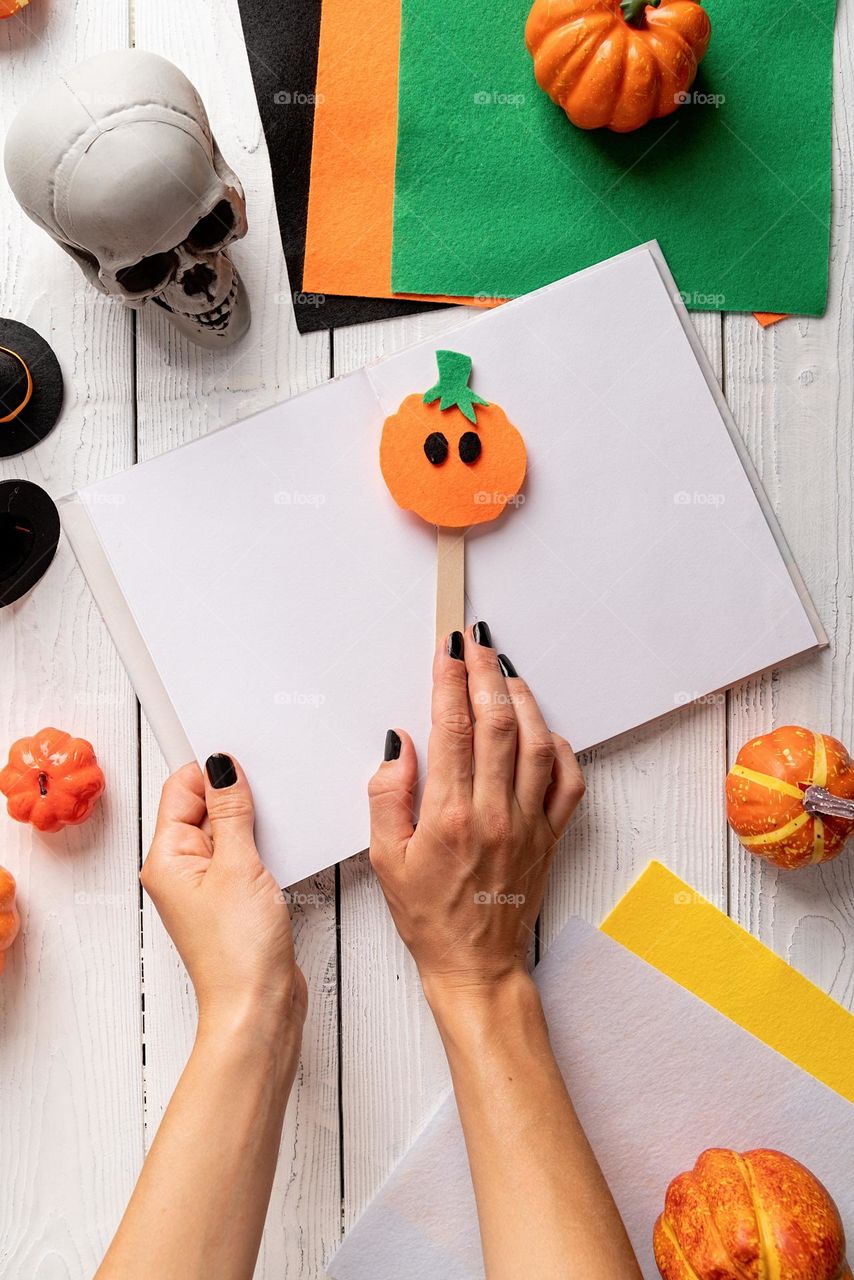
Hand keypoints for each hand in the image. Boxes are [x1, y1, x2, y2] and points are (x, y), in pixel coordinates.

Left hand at [141, 756, 306, 1041]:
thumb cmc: (238, 953)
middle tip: (266, 795)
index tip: (243, 758)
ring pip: (230, 831)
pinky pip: (246, 855)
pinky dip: (264, 847)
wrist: (258, 1008)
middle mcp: (182, 870)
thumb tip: (222, 767)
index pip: (180, 790)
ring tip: (274, 831)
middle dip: (237, 796)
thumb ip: (232, 811)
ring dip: (254, 824)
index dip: (211, 770)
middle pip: (205, 807)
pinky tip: (281, 850)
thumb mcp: (239, 866)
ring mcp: (209, 885)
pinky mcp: (235, 899)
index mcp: (166, 858)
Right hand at [368, 623, 584, 1005]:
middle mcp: (494, 813)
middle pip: (497, 722)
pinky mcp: (550, 836)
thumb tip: (400, 742)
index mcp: (449, 816)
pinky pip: (568, 781)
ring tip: (505, 671)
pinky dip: (559, 747)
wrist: (475, 964)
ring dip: (521, 699)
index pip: (453, 727)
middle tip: (476, 643)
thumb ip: (387, 795)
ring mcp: (528, 823)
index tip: (447, 650)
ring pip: (535, 742)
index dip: (450, 680)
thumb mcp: (384, 858)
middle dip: (486, 673)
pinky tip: (541, 729)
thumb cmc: (427, 915)